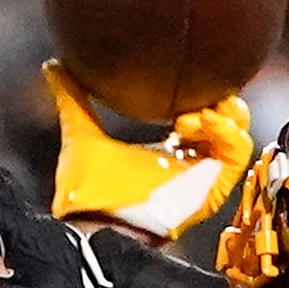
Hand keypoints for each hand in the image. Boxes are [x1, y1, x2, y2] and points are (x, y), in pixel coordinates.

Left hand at [44, 67, 255, 237]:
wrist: (94, 222)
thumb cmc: (88, 192)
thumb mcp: (81, 132)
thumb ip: (71, 98)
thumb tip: (52, 65)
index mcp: (166, 152)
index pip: (198, 118)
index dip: (198, 95)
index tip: (184, 79)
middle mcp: (188, 164)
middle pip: (225, 126)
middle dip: (220, 102)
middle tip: (205, 90)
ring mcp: (202, 178)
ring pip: (236, 138)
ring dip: (222, 116)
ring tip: (197, 112)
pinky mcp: (212, 189)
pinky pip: (235, 155)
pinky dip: (225, 133)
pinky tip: (201, 121)